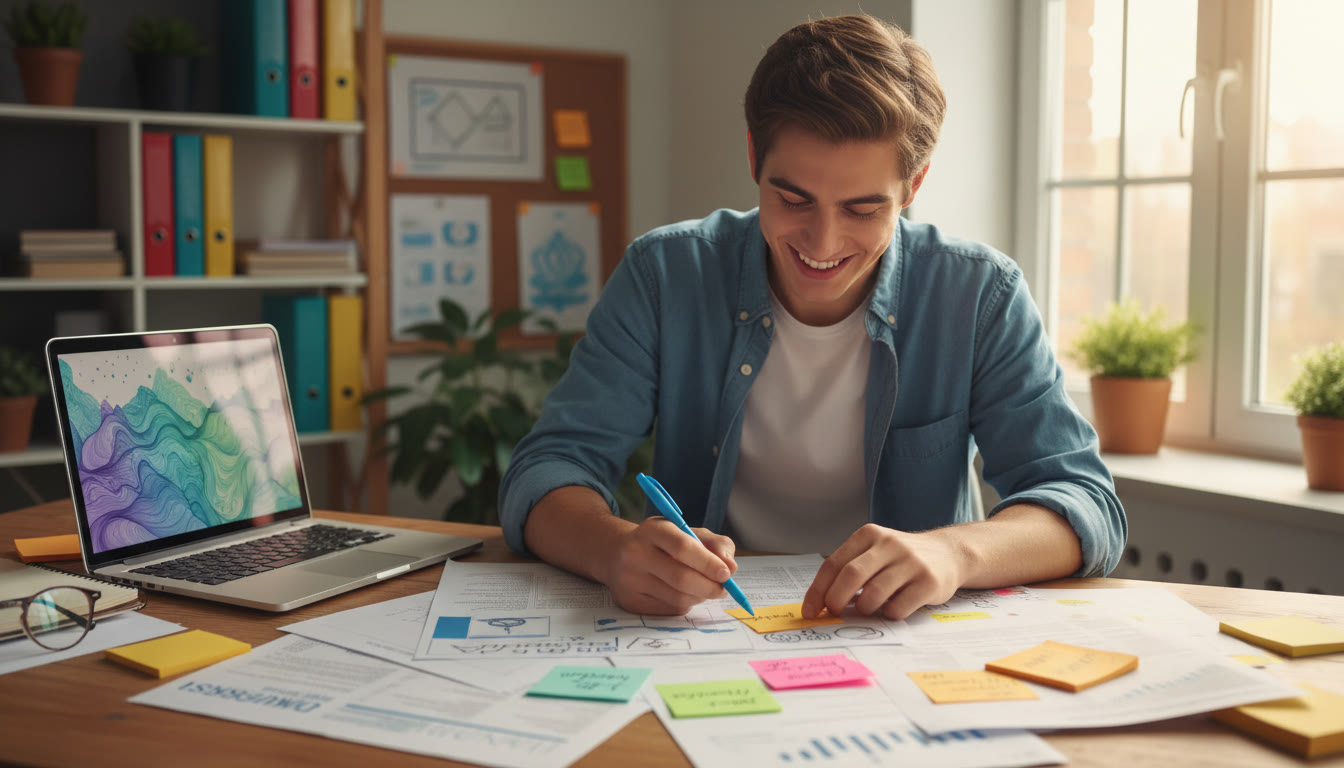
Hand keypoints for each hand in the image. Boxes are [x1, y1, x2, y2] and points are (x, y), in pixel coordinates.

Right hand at [602, 518, 738, 615]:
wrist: (617, 553)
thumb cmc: (662, 543)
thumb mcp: (688, 532)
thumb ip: (715, 545)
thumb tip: (731, 567)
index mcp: (652, 529)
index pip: (683, 547)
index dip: (708, 563)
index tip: (727, 573)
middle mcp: (635, 553)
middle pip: (681, 578)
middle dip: (709, 587)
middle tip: (722, 589)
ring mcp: (629, 579)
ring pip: (677, 598)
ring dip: (699, 597)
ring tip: (703, 589)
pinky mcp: (629, 601)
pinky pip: (668, 610)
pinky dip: (684, 604)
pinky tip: (683, 594)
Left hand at [801, 523, 963, 620]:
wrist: (949, 553)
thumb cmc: (902, 559)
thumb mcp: (875, 551)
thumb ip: (851, 570)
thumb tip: (822, 603)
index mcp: (869, 535)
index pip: (834, 564)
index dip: (818, 590)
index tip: (810, 611)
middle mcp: (889, 545)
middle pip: (851, 575)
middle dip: (835, 600)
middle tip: (833, 614)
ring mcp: (911, 562)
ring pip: (874, 594)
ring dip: (864, 609)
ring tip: (868, 609)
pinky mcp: (929, 582)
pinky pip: (898, 607)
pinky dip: (888, 615)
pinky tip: (892, 608)